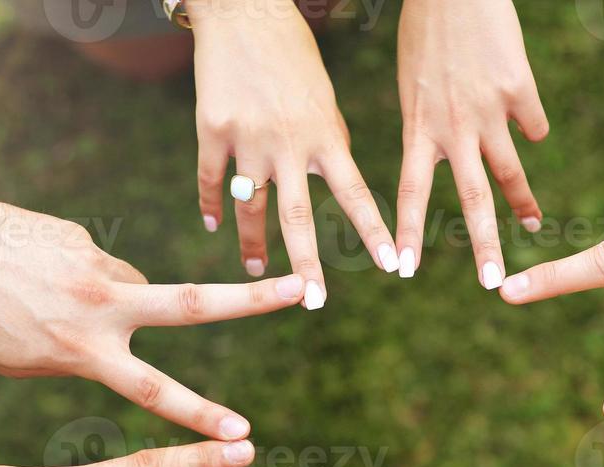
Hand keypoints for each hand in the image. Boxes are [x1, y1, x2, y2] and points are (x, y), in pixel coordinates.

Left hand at [0, 192, 302, 439]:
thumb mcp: (22, 361)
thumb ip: (83, 354)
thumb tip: (124, 336)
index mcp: (81, 347)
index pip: (155, 390)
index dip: (202, 416)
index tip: (243, 434)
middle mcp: (98, 300)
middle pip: (193, 302)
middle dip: (253, 298)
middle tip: (303, 289)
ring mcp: (91, 260)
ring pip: (132, 286)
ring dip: (113, 302)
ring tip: (45, 303)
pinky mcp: (76, 232)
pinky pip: (94, 261)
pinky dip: (75, 274)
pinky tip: (27, 271)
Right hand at [191, 0, 397, 304]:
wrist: (243, 11)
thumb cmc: (293, 52)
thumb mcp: (324, 96)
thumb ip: (328, 141)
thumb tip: (334, 181)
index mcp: (325, 134)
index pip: (356, 193)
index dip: (374, 231)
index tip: (393, 265)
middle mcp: (288, 142)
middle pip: (297, 216)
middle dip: (306, 264)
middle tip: (313, 302)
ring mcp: (247, 138)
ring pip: (249, 206)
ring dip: (253, 244)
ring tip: (255, 272)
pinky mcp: (211, 129)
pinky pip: (211, 180)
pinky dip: (212, 206)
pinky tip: (214, 227)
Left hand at [396, 0, 547, 284]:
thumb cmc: (426, 28)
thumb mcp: (413, 83)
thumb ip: (429, 124)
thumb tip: (456, 156)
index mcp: (418, 126)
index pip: (408, 191)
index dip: (408, 233)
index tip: (404, 271)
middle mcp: (453, 126)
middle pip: (471, 198)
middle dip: (482, 245)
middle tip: (491, 284)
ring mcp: (490, 111)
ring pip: (511, 172)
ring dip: (524, 204)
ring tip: (534, 230)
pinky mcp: (521, 90)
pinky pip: (533, 124)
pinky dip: (531, 126)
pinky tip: (528, 121)